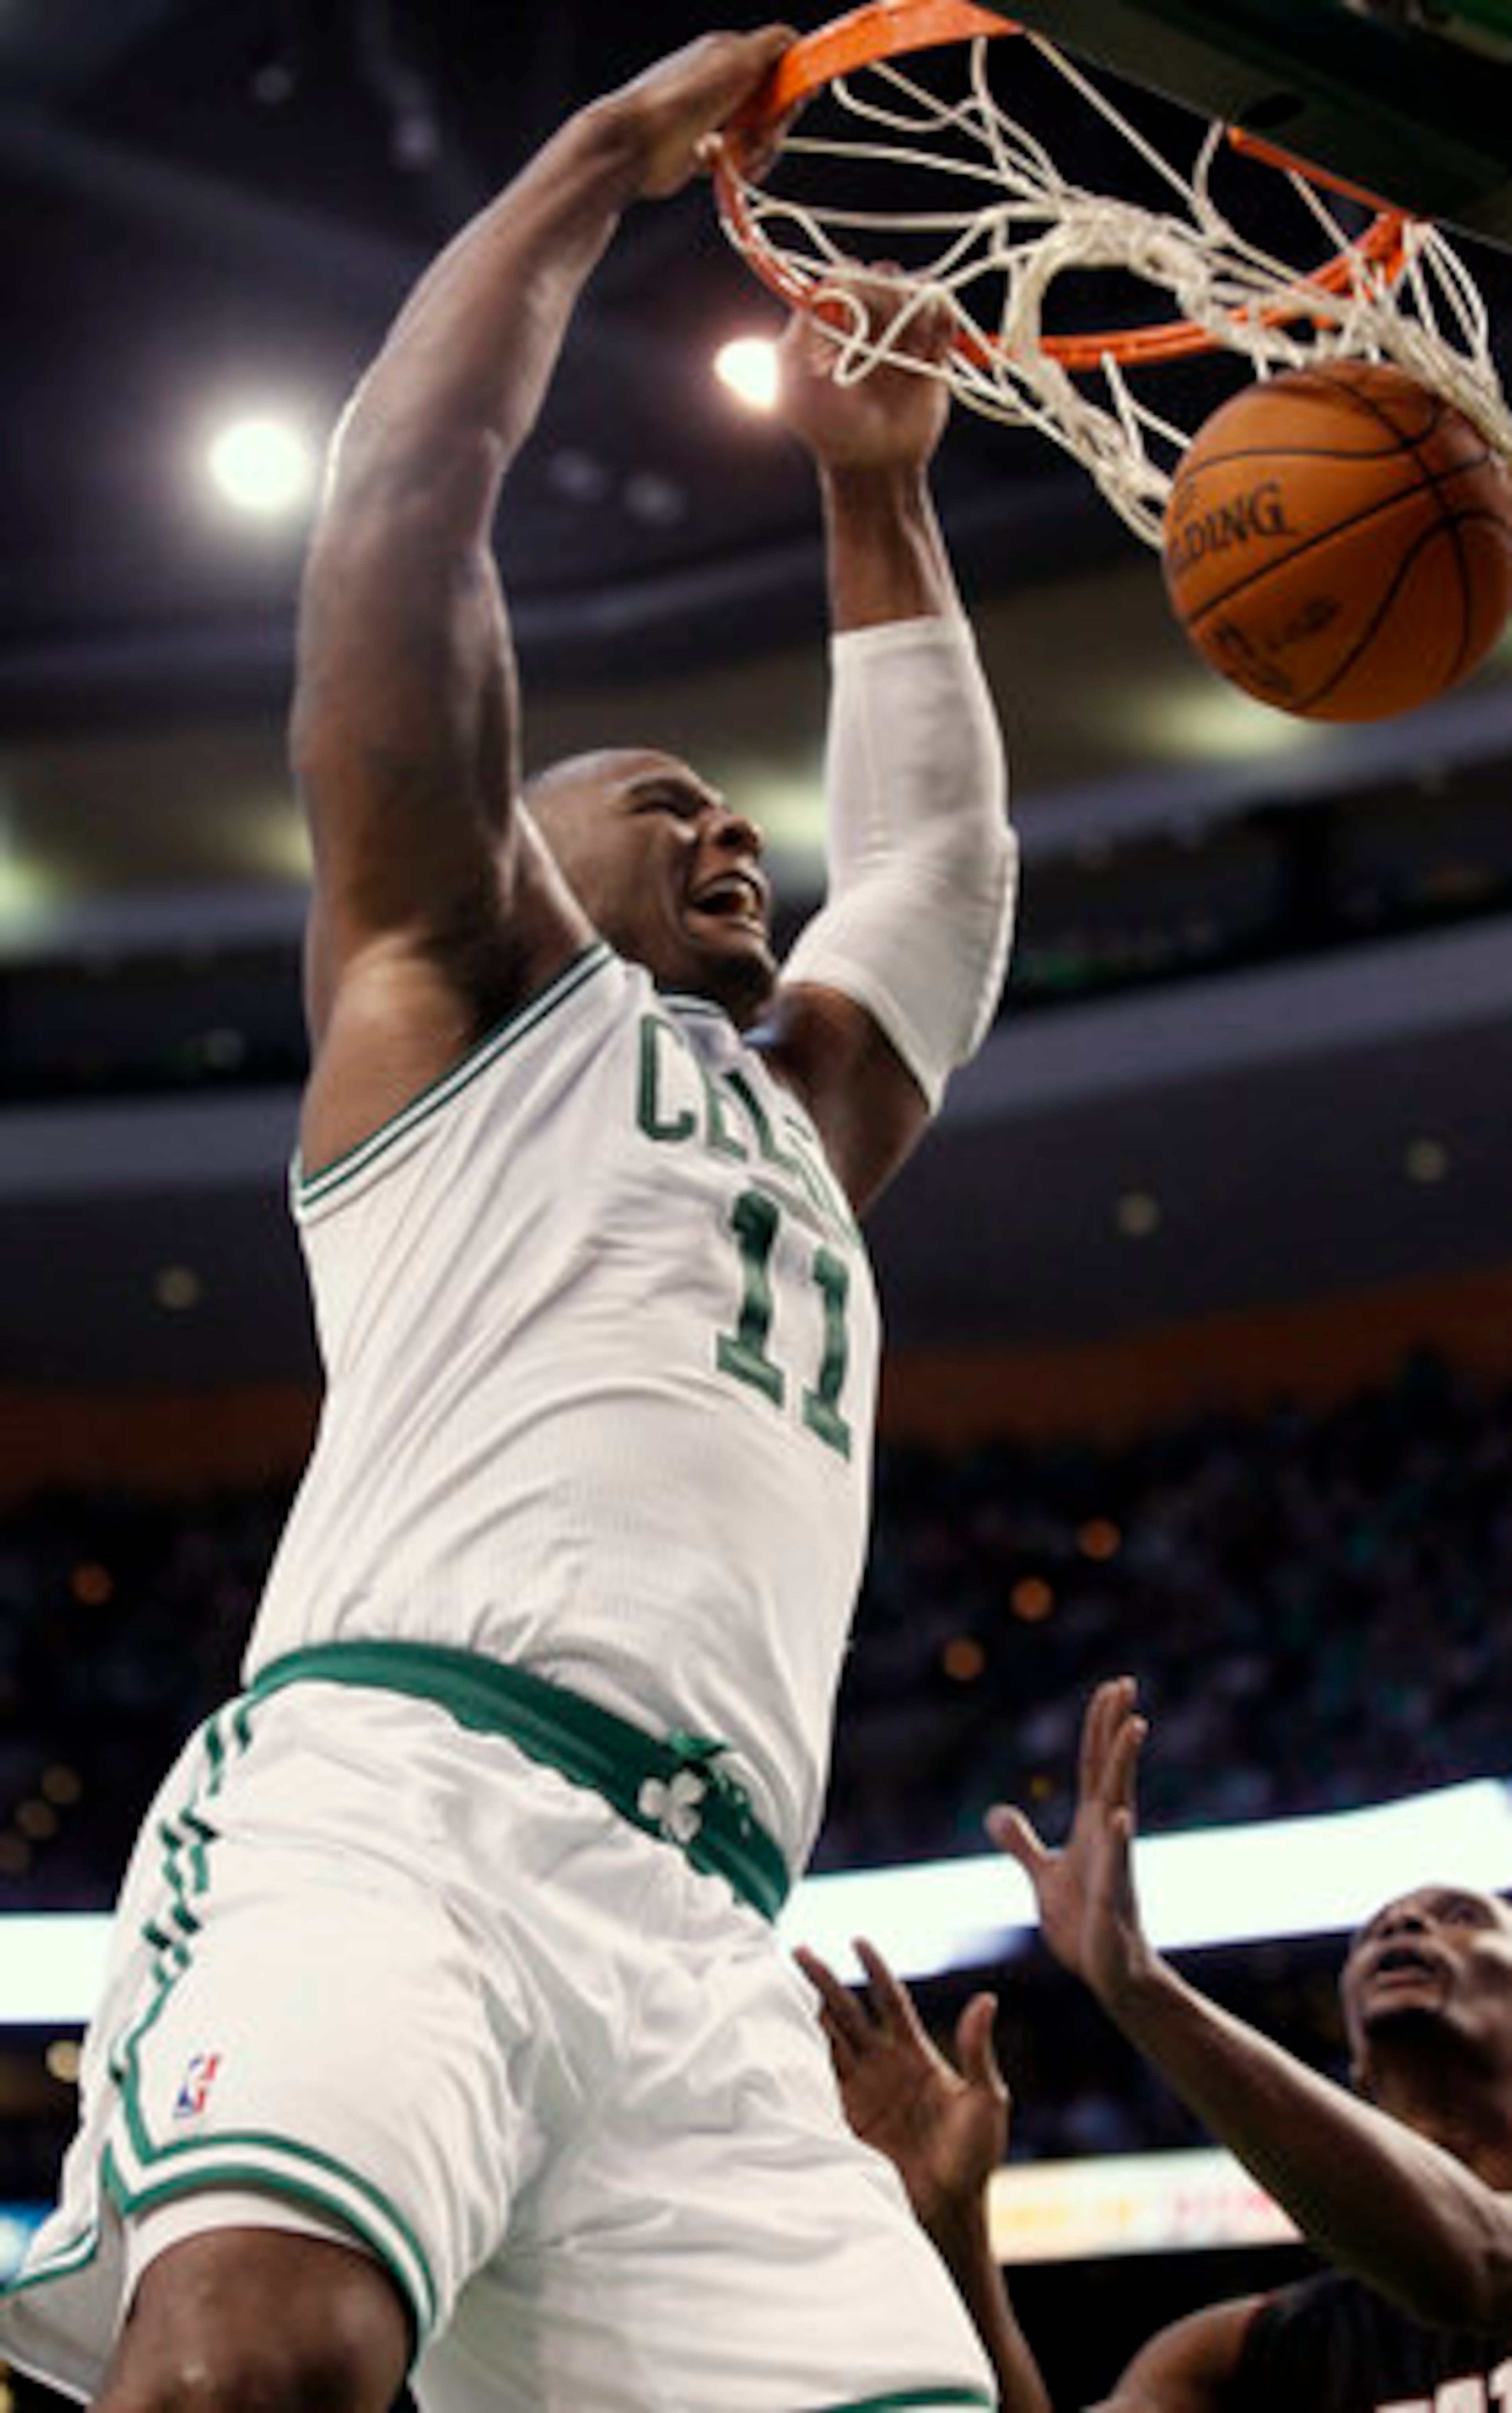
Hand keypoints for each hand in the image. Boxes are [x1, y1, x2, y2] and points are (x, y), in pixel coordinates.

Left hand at [598, 27, 793, 199]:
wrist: (633, 147)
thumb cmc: (677, 104)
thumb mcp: (734, 62)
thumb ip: (771, 45)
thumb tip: (797, 40)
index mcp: (728, 55)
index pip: (779, 65)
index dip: (791, 87)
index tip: (792, 105)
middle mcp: (721, 84)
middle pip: (771, 107)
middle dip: (771, 127)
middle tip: (754, 135)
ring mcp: (713, 118)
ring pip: (757, 138)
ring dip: (755, 153)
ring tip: (733, 156)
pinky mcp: (703, 150)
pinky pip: (737, 162)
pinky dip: (737, 168)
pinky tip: (721, 166)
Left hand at [775, 267, 953, 473]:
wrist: (875, 466)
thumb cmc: (828, 430)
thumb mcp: (793, 381)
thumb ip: (801, 332)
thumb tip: (819, 287)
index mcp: (831, 325)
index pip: (845, 276)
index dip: (854, 281)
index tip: (856, 311)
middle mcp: (866, 324)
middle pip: (884, 276)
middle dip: (888, 296)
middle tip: (885, 337)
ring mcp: (900, 335)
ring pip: (917, 288)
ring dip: (917, 310)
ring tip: (912, 348)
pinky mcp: (932, 350)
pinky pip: (944, 312)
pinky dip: (943, 320)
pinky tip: (931, 351)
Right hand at [797, 1936, 1006, 2237]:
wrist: (948, 2210)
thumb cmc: (974, 2157)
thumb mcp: (986, 2100)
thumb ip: (977, 2052)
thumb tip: (987, 1999)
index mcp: (914, 2054)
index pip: (889, 2000)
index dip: (875, 1970)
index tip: (857, 1939)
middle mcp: (881, 2066)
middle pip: (847, 2012)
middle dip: (823, 1982)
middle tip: (798, 1952)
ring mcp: (858, 2092)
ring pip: (825, 2041)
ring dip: (803, 2014)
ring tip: (777, 1986)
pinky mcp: (842, 2121)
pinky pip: (814, 2085)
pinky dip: (796, 2063)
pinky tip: (777, 2042)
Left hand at [986, 1676, 1155, 2013]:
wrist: (1109, 1974)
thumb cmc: (1084, 1925)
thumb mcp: (1045, 1877)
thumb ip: (1022, 1844)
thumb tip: (996, 1812)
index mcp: (1092, 1827)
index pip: (1093, 1765)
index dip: (1100, 1727)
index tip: (1111, 1687)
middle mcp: (1108, 1835)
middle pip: (1110, 1770)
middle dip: (1117, 1727)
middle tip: (1126, 1682)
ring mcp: (1115, 1864)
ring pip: (1120, 1804)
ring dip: (1125, 1765)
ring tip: (1134, 1726)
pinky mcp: (1113, 1900)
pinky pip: (1117, 1865)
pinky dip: (1119, 1839)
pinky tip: (1121, 1815)